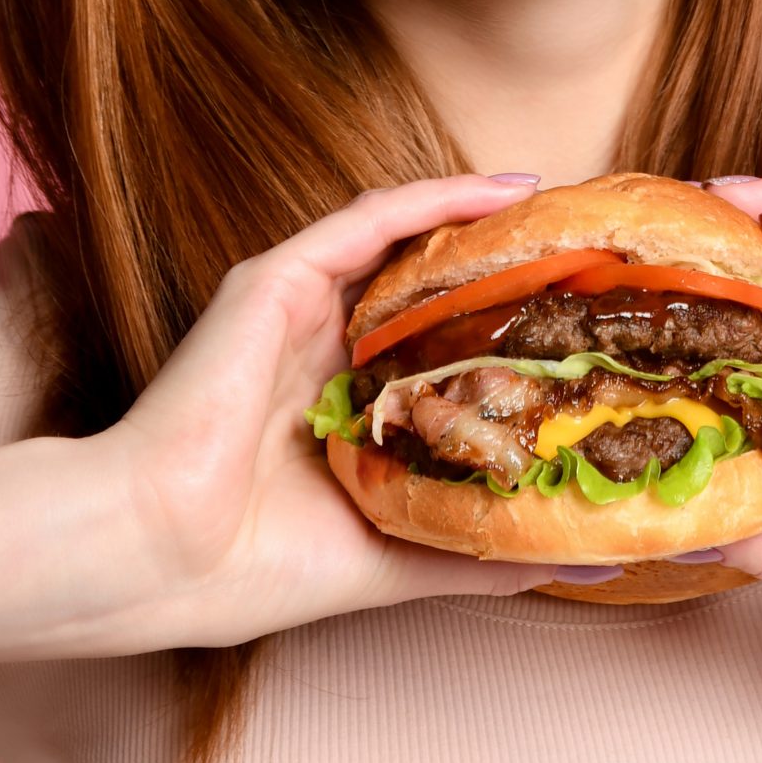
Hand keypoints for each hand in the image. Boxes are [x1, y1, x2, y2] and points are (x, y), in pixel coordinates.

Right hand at [70, 175, 579, 651]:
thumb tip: (602, 564)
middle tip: (600, 262)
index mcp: (346, 415)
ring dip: (489, 225)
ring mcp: (301, 313)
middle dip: (514, 274)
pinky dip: (437, 200)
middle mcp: (326, 354)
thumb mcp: (402, 557)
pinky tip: (506, 191)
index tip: (594, 335)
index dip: (515, 338)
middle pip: (435, 294)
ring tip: (570, 215)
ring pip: (410, 246)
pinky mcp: (277, 281)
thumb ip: (487, 548)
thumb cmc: (253, 570)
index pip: (445, 356)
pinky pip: (371, 220)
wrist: (159, 557)